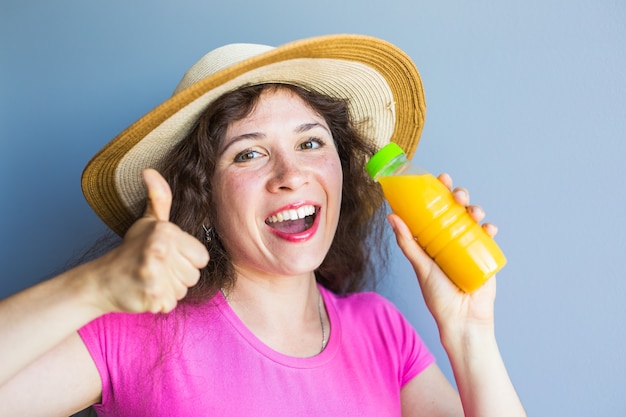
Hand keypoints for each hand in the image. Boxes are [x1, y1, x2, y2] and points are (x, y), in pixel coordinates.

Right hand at [90, 169, 208, 313]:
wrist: (102, 280)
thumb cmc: (132, 249)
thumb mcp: (148, 221)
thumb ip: (159, 197)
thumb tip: (149, 171)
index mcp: (166, 232)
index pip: (202, 258)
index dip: (186, 260)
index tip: (168, 256)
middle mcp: (160, 249)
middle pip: (194, 276)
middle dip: (177, 277)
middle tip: (156, 269)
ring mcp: (153, 273)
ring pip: (182, 291)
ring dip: (169, 290)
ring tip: (150, 279)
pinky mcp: (149, 295)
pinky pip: (169, 304)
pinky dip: (159, 303)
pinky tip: (145, 292)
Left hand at [388, 173, 497, 333]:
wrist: (463, 320)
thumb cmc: (439, 297)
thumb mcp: (421, 266)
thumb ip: (408, 243)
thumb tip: (391, 216)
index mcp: (434, 238)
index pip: (436, 209)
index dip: (438, 192)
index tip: (439, 178)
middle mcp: (452, 238)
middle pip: (457, 210)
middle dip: (459, 196)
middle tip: (456, 195)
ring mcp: (470, 245)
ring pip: (474, 219)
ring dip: (475, 209)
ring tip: (473, 212)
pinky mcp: (485, 255)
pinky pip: (489, 237)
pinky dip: (490, 229)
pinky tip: (488, 228)